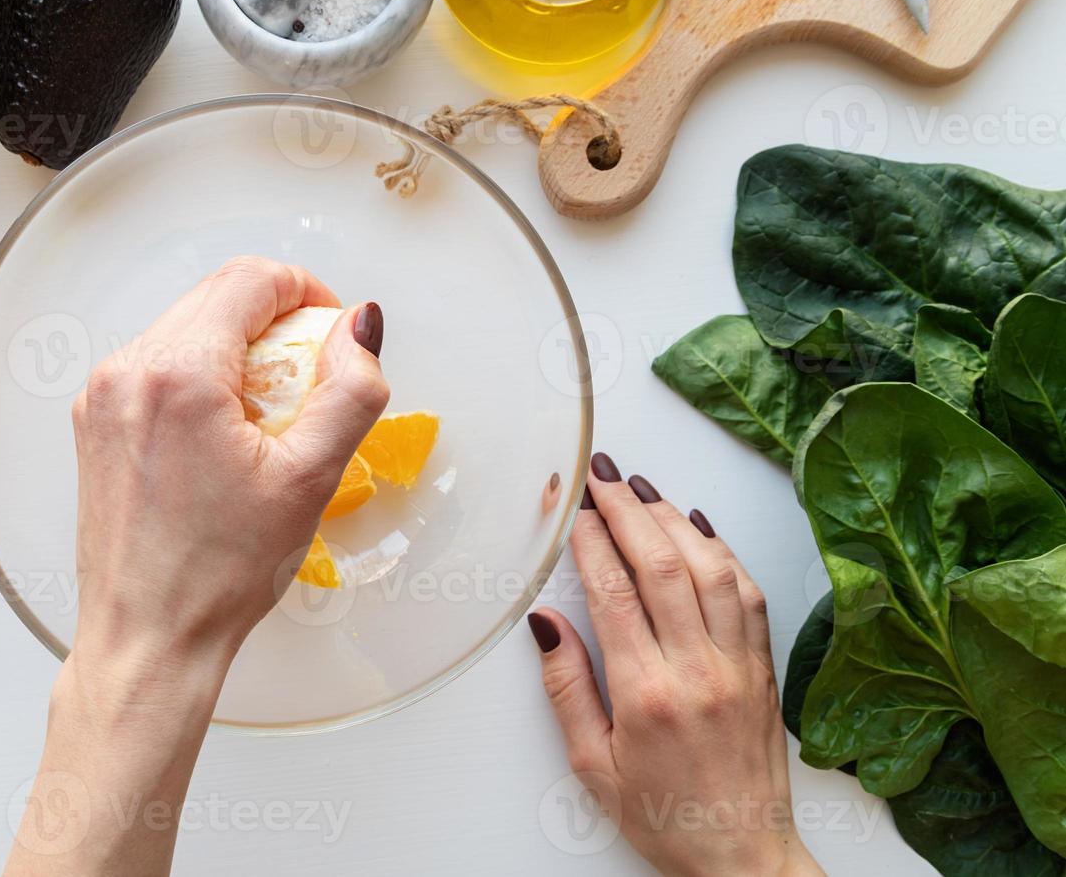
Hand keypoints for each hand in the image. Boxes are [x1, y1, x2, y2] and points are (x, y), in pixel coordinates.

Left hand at [69, 255, 388, 671]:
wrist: (147, 637)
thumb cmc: (220, 572)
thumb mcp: (310, 479)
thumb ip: (348, 391)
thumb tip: (360, 327)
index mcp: (178, 374)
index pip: (250, 278)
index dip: (305, 290)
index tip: (330, 330)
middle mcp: (128, 370)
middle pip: (215, 295)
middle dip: (274, 318)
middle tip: (310, 375)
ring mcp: (103, 394)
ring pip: (185, 326)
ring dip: (237, 346)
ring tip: (270, 413)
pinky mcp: (95, 419)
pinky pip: (157, 363)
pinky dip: (201, 374)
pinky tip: (227, 432)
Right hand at [528, 453, 822, 876]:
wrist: (743, 857)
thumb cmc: (667, 818)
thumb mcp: (593, 767)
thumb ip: (568, 688)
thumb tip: (547, 623)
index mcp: (649, 695)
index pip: (616, 593)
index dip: (592, 539)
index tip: (574, 507)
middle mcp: (700, 671)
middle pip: (663, 565)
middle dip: (628, 508)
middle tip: (602, 474)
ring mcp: (739, 665)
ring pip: (711, 568)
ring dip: (673, 518)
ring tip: (641, 487)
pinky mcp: (764, 667)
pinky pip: (747, 592)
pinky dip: (722, 550)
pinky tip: (698, 526)